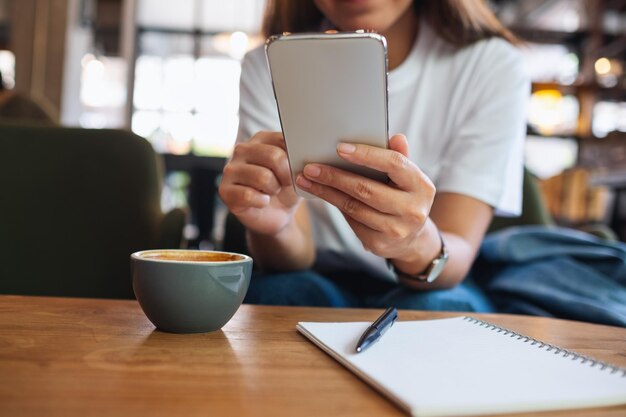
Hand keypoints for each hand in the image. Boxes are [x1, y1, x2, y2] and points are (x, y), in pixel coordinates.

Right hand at [219, 131, 301, 235]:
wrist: (277, 215)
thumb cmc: (286, 189)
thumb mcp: (298, 171)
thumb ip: (298, 157)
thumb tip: (301, 151)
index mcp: (261, 139)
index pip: (283, 139)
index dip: (295, 159)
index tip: (296, 170)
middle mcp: (242, 150)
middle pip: (274, 156)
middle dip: (287, 176)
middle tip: (284, 185)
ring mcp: (231, 169)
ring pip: (263, 177)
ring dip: (274, 190)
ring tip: (271, 192)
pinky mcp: (225, 190)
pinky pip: (248, 195)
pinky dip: (261, 202)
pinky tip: (261, 202)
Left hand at [295, 134, 435, 262]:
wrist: (411, 238)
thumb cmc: (404, 198)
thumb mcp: (408, 178)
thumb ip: (399, 158)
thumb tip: (396, 137)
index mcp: (422, 186)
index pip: (393, 164)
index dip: (366, 155)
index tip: (340, 148)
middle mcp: (412, 210)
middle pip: (366, 189)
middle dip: (335, 176)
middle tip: (311, 167)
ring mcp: (395, 229)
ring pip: (353, 207)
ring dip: (326, 192)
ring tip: (307, 179)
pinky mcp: (378, 243)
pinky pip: (350, 220)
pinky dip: (334, 205)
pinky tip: (321, 194)